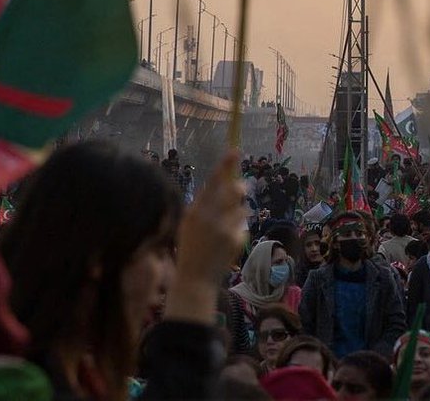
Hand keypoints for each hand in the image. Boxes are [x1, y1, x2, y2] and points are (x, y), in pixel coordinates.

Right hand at [165, 150, 247, 324]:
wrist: (195, 279)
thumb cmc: (188, 249)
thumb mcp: (187, 224)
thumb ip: (201, 205)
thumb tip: (216, 186)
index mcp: (196, 211)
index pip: (214, 183)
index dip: (225, 166)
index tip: (235, 151)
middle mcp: (212, 217)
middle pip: (234, 191)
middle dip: (238, 187)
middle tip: (239, 187)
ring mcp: (226, 229)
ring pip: (241, 208)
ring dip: (236, 212)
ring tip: (222, 228)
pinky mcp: (238, 239)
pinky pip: (242, 225)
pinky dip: (237, 229)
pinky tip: (226, 241)